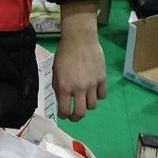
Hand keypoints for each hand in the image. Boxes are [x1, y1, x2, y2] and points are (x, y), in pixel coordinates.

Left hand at [53, 3, 106, 121]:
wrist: (79, 39)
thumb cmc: (63, 54)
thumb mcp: (55, 71)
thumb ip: (58, 87)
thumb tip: (62, 99)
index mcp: (64, 87)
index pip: (65, 110)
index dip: (64, 116)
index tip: (64, 115)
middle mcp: (78, 88)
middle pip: (81, 113)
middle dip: (76, 117)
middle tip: (74, 116)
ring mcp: (92, 85)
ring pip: (93, 106)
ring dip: (87, 106)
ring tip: (84, 101)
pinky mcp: (102, 79)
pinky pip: (102, 95)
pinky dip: (98, 96)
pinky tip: (94, 92)